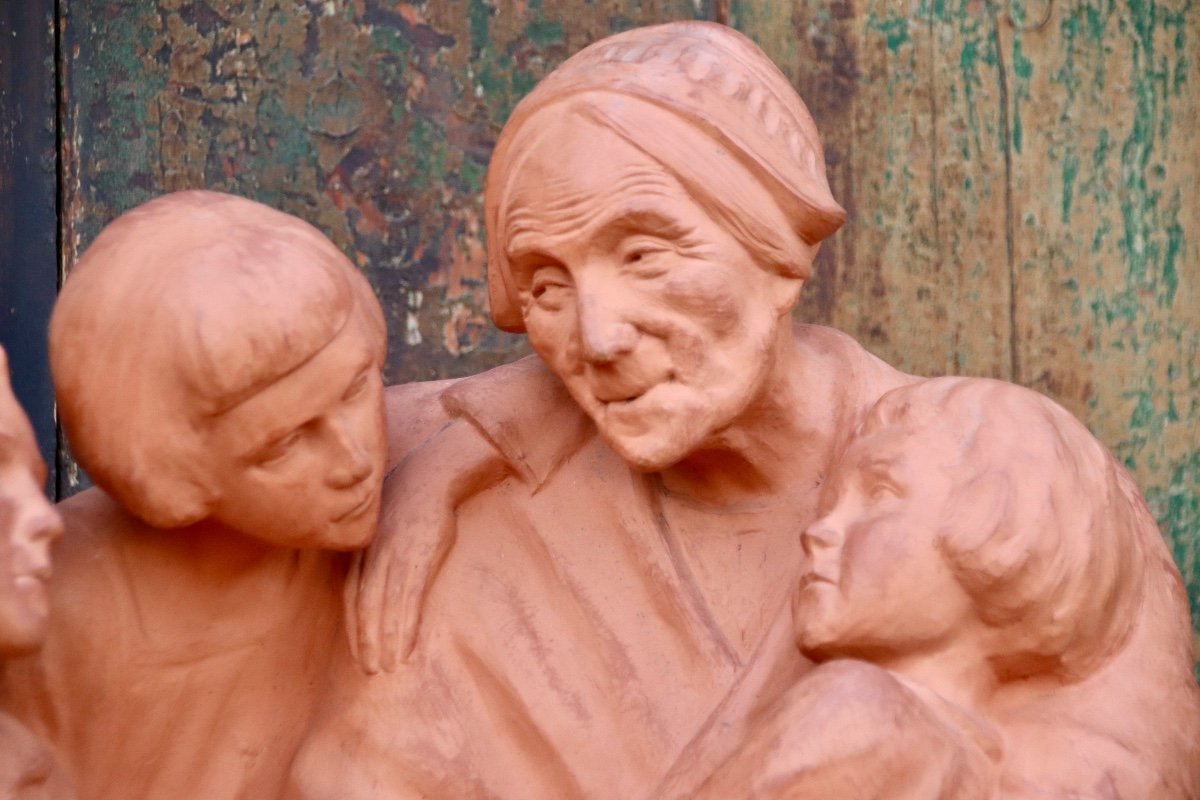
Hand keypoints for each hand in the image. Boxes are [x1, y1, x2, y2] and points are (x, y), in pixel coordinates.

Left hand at [345, 421, 509, 673]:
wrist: (431, 472)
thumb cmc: (408, 496)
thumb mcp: (381, 520)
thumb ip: (372, 548)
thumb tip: (370, 573)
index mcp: (363, 548)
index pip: (351, 594)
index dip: (353, 625)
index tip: (358, 649)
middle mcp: (374, 556)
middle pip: (364, 607)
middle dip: (365, 640)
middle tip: (369, 670)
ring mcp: (396, 558)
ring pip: (384, 609)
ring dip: (384, 642)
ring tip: (385, 668)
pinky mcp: (420, 559)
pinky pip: (409, 602)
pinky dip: (404, 629)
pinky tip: (406, 649)